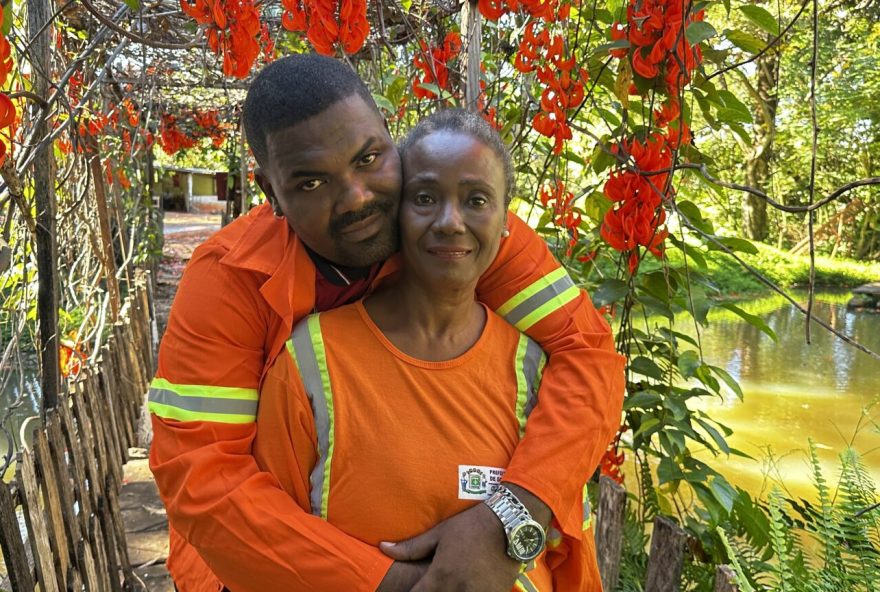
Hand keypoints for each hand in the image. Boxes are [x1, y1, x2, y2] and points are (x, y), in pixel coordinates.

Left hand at [379, 503, 519, 591]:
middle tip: (430, 586)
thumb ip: (411, 547)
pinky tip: (465, 588)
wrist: (510, 524)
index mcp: (440, 577)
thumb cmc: (471, 526)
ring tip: (446, 587)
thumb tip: (384, 548)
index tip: (410, 590)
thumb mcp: (440, 533)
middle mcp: (457, 591)